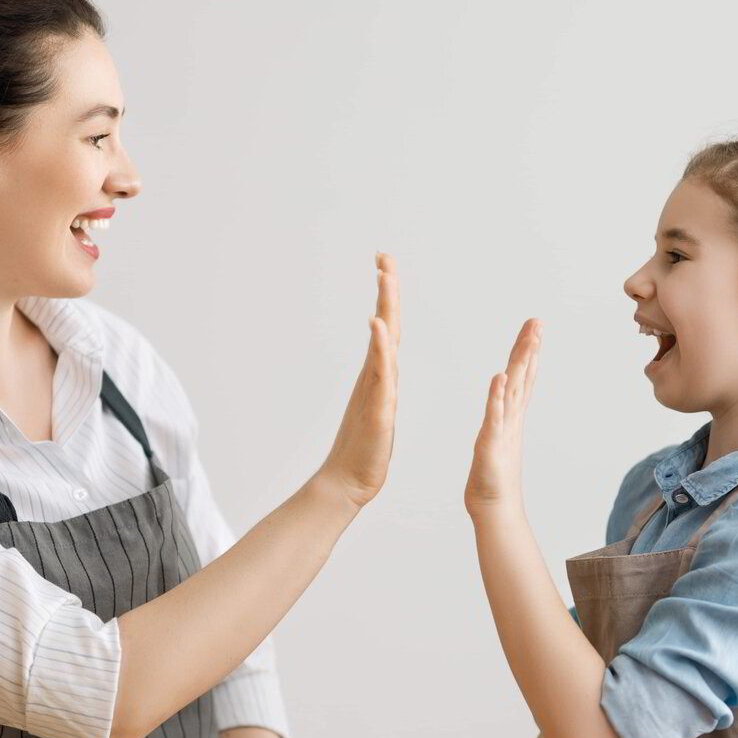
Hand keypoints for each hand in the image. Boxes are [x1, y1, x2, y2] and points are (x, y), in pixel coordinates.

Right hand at [314, 252, 399, 509]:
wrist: (349, 482)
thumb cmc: (366, 450)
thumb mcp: (379, 411)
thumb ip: (379, 387)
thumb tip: (380, 369)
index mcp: (379, 375)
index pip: (387, 328)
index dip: (388, 296)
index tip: (386, 265)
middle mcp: (375, 375)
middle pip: (384, 324)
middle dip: (386, 288)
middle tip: (384, 255)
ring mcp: (374, 389)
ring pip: (382, 341)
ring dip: (384, 306)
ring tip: (385, 277)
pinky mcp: (376, 408)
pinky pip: (379, 373)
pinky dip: (379, 347)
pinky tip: (378, 326)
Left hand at [464, 318, 540, 518]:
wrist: (493, 508)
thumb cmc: (492, 477)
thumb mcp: (496, 438)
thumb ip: (501, 417)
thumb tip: (504, 400)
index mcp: (510, 415)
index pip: (523, 377)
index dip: (529, 351)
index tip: (535, 326)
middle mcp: (511, 418)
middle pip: (523, 377)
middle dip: (530, 348)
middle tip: (537, 321)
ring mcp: (503, 429)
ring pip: (514, 390)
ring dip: (520, 364)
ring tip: (528, 339)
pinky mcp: (491, 443)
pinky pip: (494, 416)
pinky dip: (497, 396)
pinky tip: (500, 377)